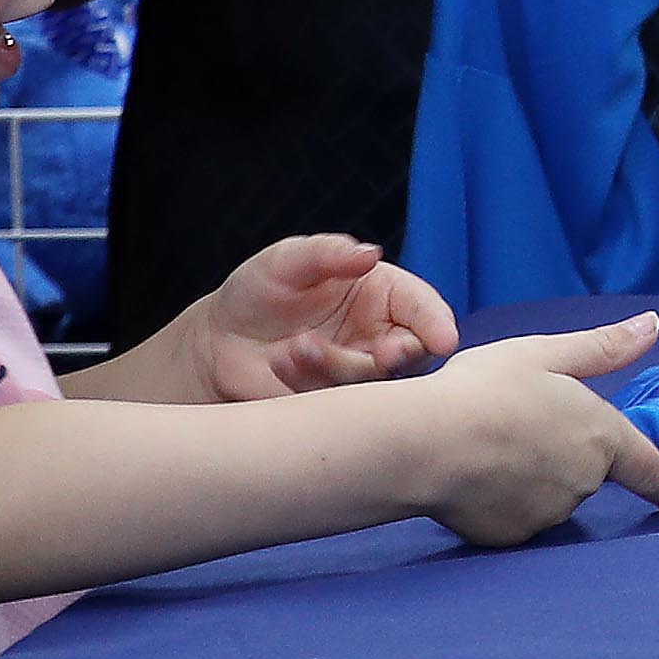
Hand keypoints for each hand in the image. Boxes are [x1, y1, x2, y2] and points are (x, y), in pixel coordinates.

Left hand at [184, 232, 457, 399]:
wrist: (216, 341)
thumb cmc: (258, 291)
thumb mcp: (287, 260)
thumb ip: (327, 253)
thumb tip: (369, 254)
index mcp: (383, 295)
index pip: (424, 309)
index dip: (437, 325)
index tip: (442, 341)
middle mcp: (379, 335)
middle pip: (414, 353)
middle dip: (401, 356)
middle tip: (381, 356)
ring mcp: (357, 373)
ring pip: (375, 382)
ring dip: (340, 365)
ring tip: (296, 347)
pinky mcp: (334, 406)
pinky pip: (338, 404)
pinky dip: (310, 381)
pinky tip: (282, 362)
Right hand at [405, 316, 658, 546]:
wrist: (426, 444)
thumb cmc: (485, 389)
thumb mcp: (546, 354)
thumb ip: (604, 347)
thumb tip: (652, 326)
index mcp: (602, 435)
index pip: (647, 466)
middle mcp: (585, 480)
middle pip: (586, 470)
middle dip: (563, 453)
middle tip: (517, 424)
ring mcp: (549, 513)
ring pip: (551, 494)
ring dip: (534, 476)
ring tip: (490, 446)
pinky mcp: (513, 536)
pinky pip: (517, 517)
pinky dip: (504, 500)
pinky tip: (477, 477)